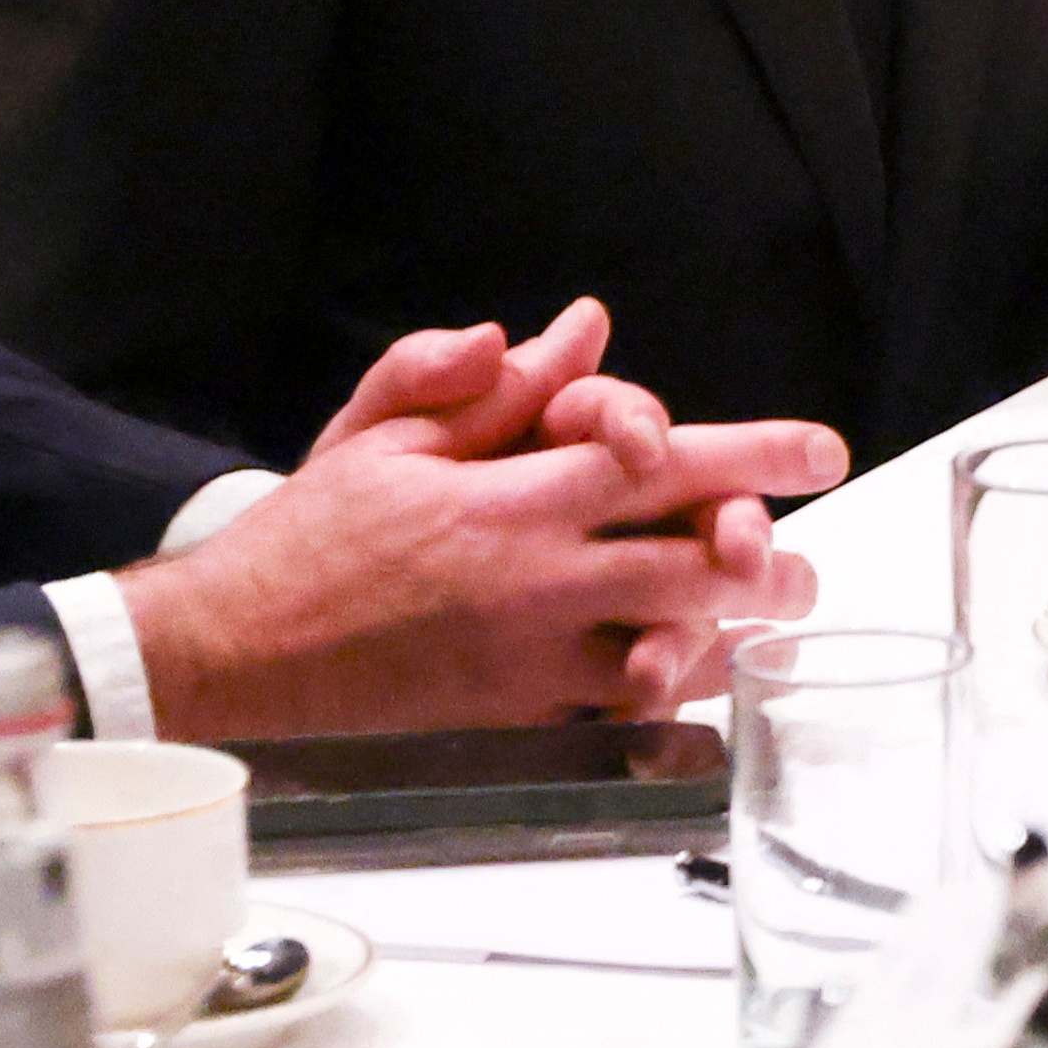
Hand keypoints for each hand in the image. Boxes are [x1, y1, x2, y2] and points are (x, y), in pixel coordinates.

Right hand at [120, 306, 843, 738]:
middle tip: (808, 554)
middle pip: (694, 565)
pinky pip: (618, 717)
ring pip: (674, 650)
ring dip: (737, 632)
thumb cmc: (310, 536)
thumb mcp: (384, 435)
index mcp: (512, 501)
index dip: (752, 454)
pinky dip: (672, 696)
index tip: (820, 452)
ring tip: (778, 614)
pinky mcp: (514, 721)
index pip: (661, 464)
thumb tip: (574, 326)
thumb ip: (484, 382)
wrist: (228, 654)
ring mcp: (530, 660)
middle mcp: (536, 581)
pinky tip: (702, 674)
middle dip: (773, 557)